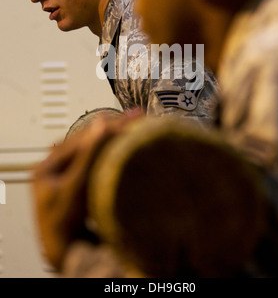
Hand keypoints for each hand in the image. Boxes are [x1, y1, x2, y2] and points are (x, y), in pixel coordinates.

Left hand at [32, 108, 142, 270]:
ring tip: (133, 125)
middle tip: (137, 116)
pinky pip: (97, 161)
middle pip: (88, 141)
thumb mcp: (75, 187)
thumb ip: (88, 156)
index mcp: (49, 165)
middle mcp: (56, 167)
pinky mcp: (80, 184)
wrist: (66, 252)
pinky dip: (112, 151)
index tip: (131, 119)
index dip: (109, 127)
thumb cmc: (63, 225)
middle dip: (114, 128)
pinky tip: (123, 145)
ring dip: (114, 137)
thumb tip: (101, 125)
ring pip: (94, 149)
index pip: (83, 138)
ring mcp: (68, 176)